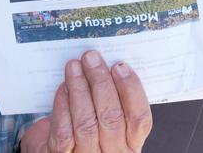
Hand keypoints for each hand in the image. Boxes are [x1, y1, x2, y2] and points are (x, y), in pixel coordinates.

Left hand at [21, 50, 151, 151]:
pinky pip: (64, 131)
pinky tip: (63, 88)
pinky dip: (62, 106)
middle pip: (112, 117)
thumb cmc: (88, 134)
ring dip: (80, 89)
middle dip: (101, 82)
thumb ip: (112, 100)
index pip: (140, 119)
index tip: (120, 66)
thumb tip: (107, 65)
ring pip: (87, 122)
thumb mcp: (108, 122)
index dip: (131, 90)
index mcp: (131, 143)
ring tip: (74, 66)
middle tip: (91, 58)